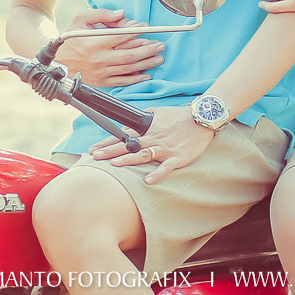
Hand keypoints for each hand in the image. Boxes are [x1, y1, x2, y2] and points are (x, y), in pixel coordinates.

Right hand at [54, 10, 164, 86]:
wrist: (57, 62)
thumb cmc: (70, 39)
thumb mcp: (80, 20)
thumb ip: (101, 14)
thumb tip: (121, 14)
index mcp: (93, 43)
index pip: (119, 37)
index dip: (135, 32)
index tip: (146, 28)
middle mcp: (99, 59)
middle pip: (128, 55)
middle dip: (147, 50)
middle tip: (160, 45)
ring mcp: (101, 72)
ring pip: (128, 68)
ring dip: (145, 63)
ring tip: (159, 58)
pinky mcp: (102, 81)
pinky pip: (121, 81)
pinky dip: (135, 79)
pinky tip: (146, 74)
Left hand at [87, 105, 215, 183]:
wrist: (201, 118)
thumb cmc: (179, 116)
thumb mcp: (158, 113)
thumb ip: (144, 120)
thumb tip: (128, 125)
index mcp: (148, 129)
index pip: (123, 136)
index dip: (107, 142)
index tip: (92, 149)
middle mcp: (154, 139)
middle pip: (128, 146)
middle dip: (110, 151)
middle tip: (94, 157)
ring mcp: (165, 149)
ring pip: (143, 155)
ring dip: (128, 160)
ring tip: (114, 165)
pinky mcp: (177, 157)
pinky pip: (166, 167)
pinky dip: (157, 173)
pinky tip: (148, 181)